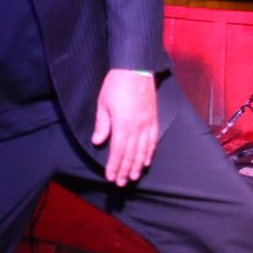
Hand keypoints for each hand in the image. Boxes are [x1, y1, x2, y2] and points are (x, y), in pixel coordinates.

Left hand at [91, 68, 157, 186]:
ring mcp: (147, 123)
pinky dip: (149, 153)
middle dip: (125, 170)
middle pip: (131, 154)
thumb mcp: (103, 103)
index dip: (114, 166)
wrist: (135, 68)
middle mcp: (137, 127)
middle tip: (120, 183)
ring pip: (143, 151)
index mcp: (123, 124)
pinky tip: (146, 161)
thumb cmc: (116, 84)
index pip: (118, 151)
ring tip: (132, 177)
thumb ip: (102, 124)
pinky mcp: (154, 118)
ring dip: (137, 166)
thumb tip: (98, 142)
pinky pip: (153, 140)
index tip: (110, 177)